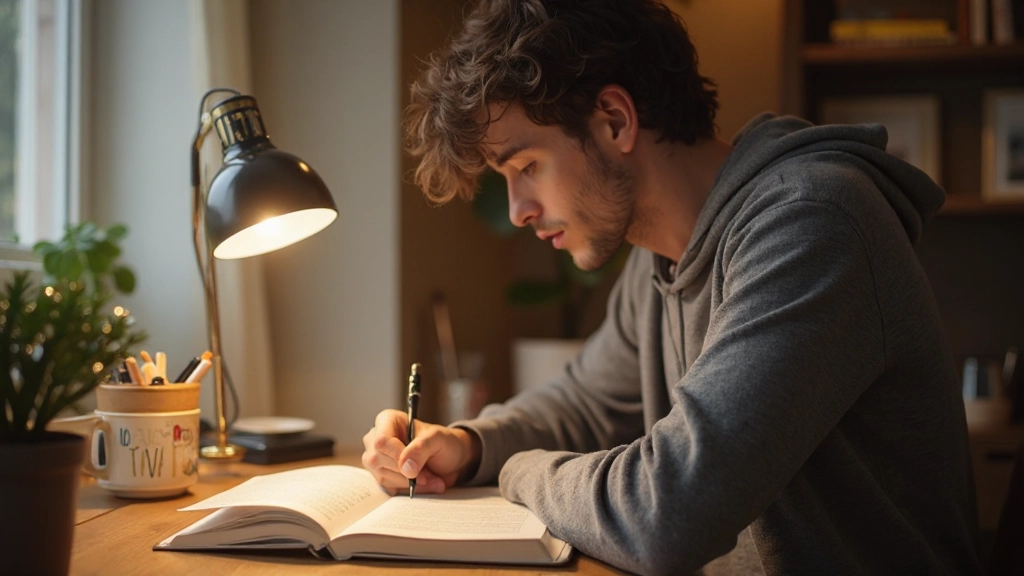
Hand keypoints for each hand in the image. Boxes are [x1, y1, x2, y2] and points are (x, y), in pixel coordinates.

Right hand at [361, 409, 480, 494]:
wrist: (449, 460)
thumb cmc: (443, 443)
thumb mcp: (438, 439)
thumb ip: (421, 448)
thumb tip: (405, 468)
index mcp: (387, 420)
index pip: (381, 440)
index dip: (397, 456)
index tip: (415, 469)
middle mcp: (375, 438)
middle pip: (378, 460)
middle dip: (407, 473)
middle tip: (429, 475)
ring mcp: (376, 459)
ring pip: (383, 476)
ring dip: (410, 483)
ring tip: (430, 478)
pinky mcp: (381, 476)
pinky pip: (388, 488)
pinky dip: (409, 490)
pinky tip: (423, 484)